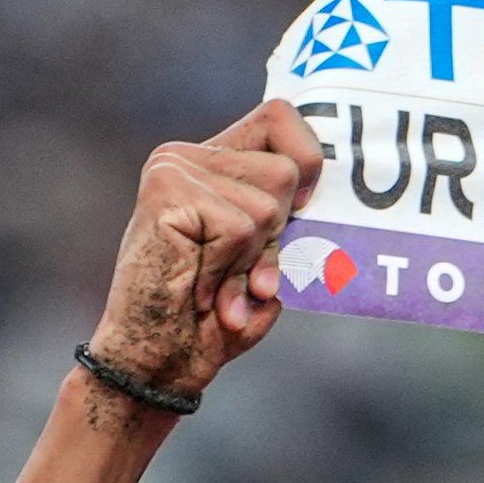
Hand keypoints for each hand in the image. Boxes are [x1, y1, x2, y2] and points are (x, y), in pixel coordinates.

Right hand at [85, 98, 323, 402]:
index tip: (300, 211)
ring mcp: (174, 168)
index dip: (307, 159)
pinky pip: (240, 228)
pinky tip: (200, 291)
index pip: (281, 117)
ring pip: (268, 205)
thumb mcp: (261, 265)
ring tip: (216, 288)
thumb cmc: (208, 325)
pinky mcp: (167, 190)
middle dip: (277, 238)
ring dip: (252, 262)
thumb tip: (328, 192)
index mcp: (211, 163)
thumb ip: (286, 223)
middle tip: (240, 277)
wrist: (155, 365)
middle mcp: (189, 156)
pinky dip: (230, 272)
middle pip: (286, 171)